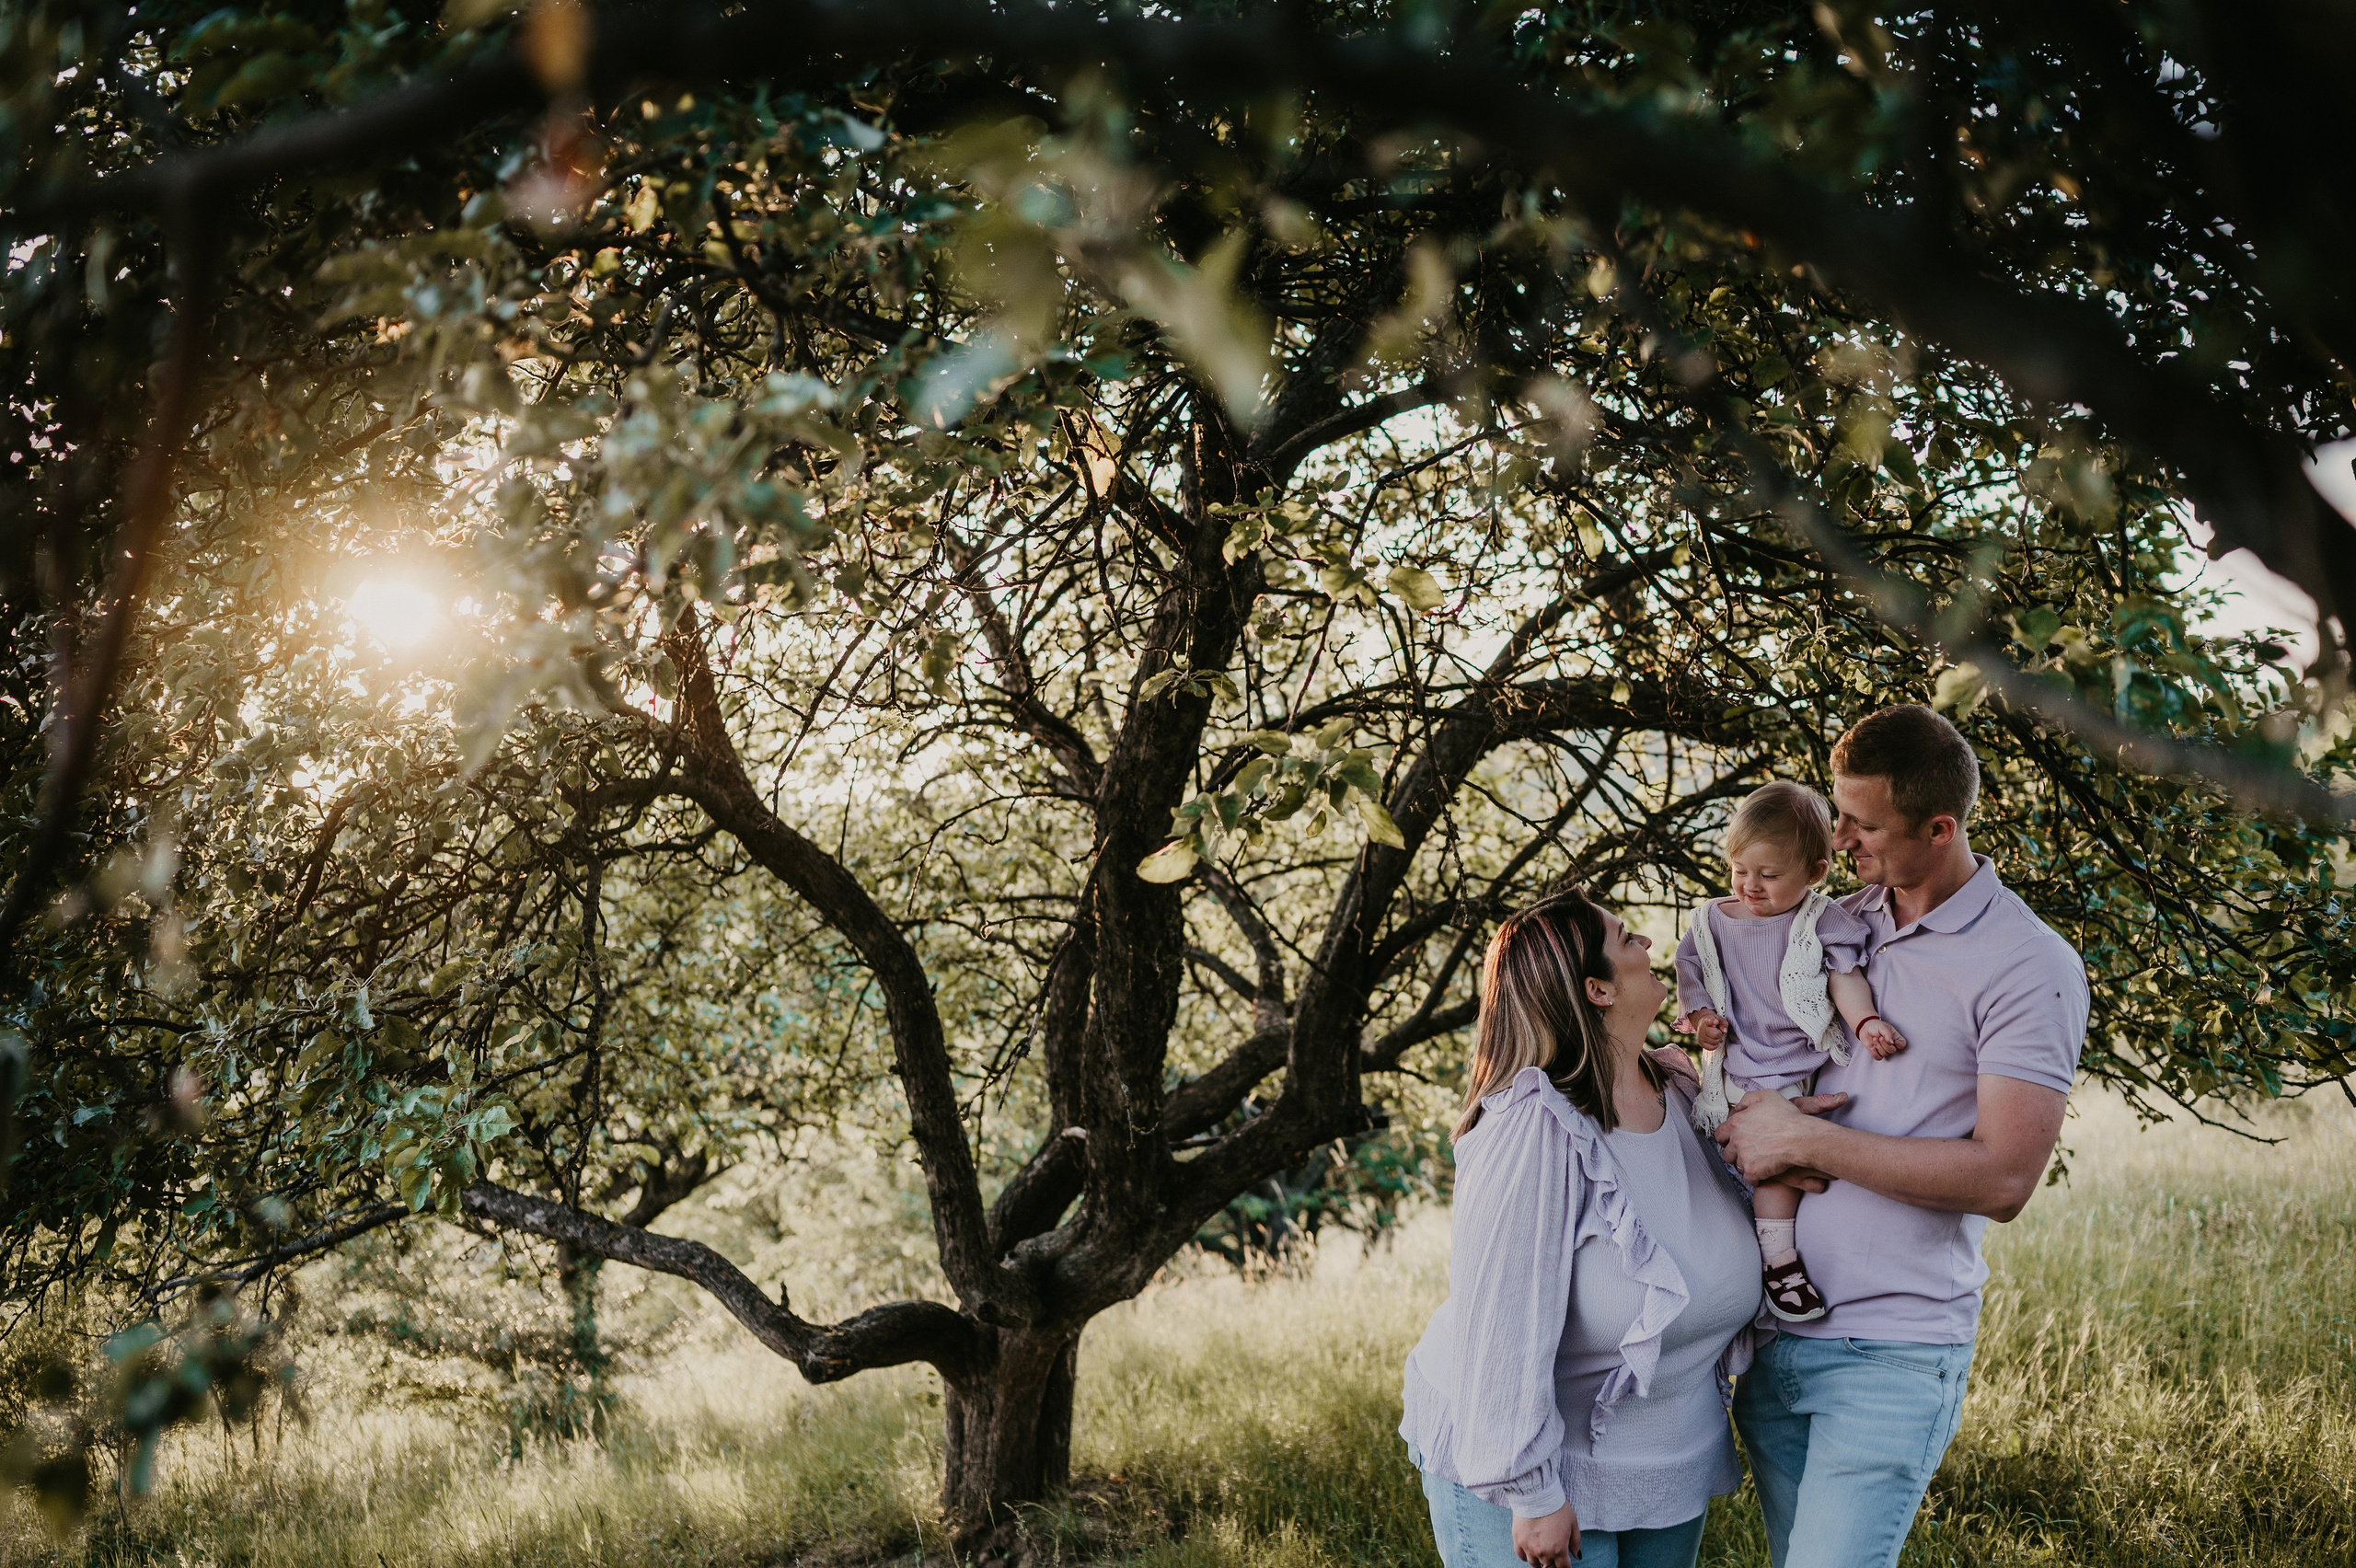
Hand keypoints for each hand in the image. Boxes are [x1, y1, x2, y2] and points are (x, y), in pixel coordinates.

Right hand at [1513, 1501, 1581, 1565]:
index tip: (1565, 1563)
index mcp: (1559, 1549)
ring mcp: (1529, 1548)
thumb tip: (1576, 1555)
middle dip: (1553, 1564)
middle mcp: (1543, 1552)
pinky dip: (1527, 1556)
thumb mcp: (1573, 1523)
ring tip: (1543, 1553)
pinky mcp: (1518, 1541)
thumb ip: (1576, 1542)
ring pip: (1535, 1564)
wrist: (1536, 1494)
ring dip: (1540, 1561)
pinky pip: (1522, 1556)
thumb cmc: (1557, 1507)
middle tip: (1555, 1557)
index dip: (1566, 1566)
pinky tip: (1531, 1550)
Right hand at [1685, 1009, 1727, 1048]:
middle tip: (1718, 1031)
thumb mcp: (1719, 1019)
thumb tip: (1724, 1031)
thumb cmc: (1712, 1022)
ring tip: (1714, 1035)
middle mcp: (1702, 1028)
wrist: (1702, 1025)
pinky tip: (1713, 1040)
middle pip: (1716, 1034)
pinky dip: (1715, 1045)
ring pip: (1715, 1042)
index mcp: (1707, 1020)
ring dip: (1717, 1040)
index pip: (1709, 1021)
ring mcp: (1700, 1036)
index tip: (1716, 1021)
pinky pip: (1712, 1048)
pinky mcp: (1700, 1043)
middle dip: (1719, 1034)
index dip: (1713, 1021)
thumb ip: (1723, 1023)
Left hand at [1715, 1089, 1848, 1185]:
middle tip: (1746, 1153)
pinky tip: (1763, 1173)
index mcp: (1736, 1123)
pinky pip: (1749, 1178)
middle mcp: (1736, 1140)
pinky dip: (1755, 1178)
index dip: (1726, 1138)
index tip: (1732, 1141)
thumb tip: (1738, 1108)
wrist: (1800, 1137)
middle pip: (1727, 1153)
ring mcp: (1743, 1156)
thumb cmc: (1787, 1117)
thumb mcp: (1767, 1096)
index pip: (1720, 1134)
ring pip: (1738, 1166)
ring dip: (1746, 1165)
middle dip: (1735, 1154)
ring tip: (1758, 1162)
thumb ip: (1748, 1100)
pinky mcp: (1752, 1170)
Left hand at [1860, 1015, 1907, 1058]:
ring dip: (1878, 1046)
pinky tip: (1872, 1047)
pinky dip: (1875, 1053)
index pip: (1902, 1044)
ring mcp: (1884, 1050)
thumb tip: (1891, 1042)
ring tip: (1874, 1038)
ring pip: (1885, 1054)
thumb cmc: (1876, 1026)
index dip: (1900, 1044)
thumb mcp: (1883, 1027)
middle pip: (1892, 1050)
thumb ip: (1888, 1034)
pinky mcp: (1877, 1053)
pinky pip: (1878, 1058)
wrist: (1866, 1028)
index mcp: (1895, 1037)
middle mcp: (1891, 1045)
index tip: (1894, 1041)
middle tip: (1880, 1037)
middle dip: (1885, 1044)